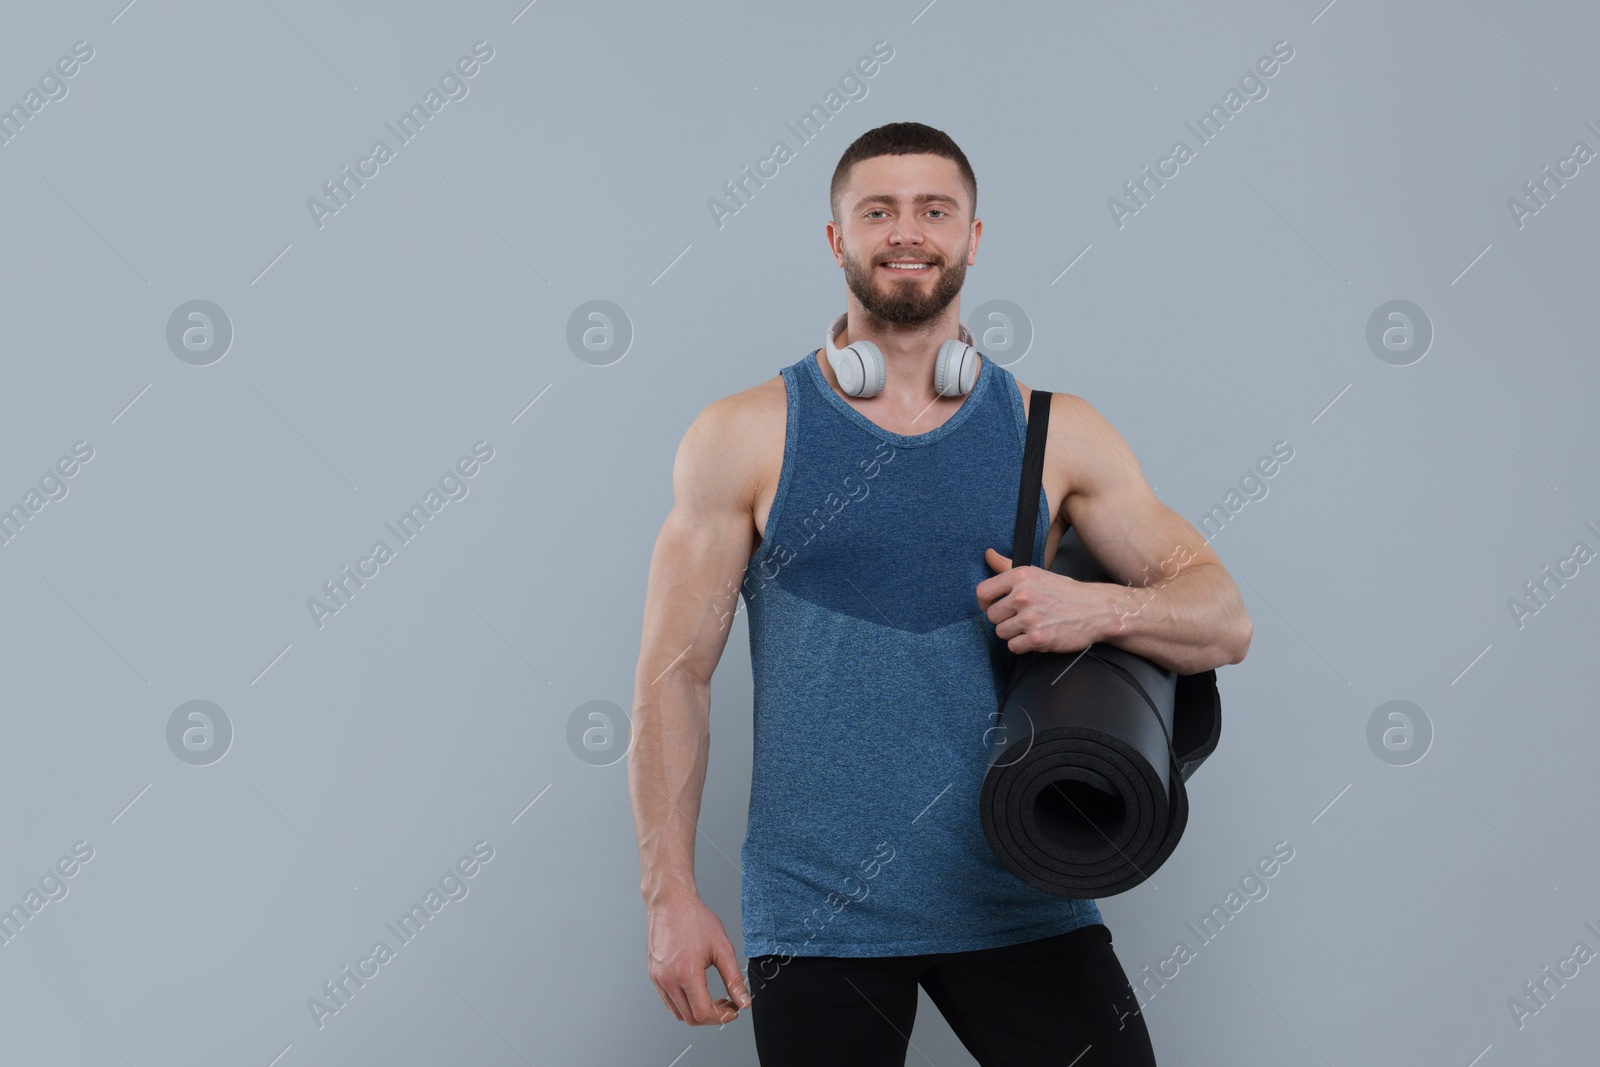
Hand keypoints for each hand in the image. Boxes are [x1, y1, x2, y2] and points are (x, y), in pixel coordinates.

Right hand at [646, 891, 751, 1025]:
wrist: (671, 902)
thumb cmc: (695, 920)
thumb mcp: (722, 948)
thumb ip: (734, 979)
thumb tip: (744, 1002)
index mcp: (686, 972)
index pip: (703, 1013)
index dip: (722, 1016)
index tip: (733, 1009)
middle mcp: (668, 978)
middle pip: (690, 1018)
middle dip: (712, 1016)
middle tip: (726, 1004)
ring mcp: (658, 978)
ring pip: (678, 1012)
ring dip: (697, 1012)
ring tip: (712, 998)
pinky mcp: (653, 975)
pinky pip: (668, 1001)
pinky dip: (684, 1003)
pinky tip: (696, 990)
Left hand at [978, 548, 1108, 653]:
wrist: (1095, 610)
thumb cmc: (1065, 592)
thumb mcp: (1036, 574)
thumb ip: (1008, 567)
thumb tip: (988, 554)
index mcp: (1020, 576)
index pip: (982, 592)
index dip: (984, 602)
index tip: (991, 606)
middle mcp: (1023, 595)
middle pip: (991, 616)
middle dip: (1004, 619)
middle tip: (1021, 617)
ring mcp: (1030, 618)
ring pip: (1001, 632)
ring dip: (1013, 633)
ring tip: (1031, 626)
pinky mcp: (1038, 638)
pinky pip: (1013, 647)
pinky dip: (1023, 646)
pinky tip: (1036, 636)